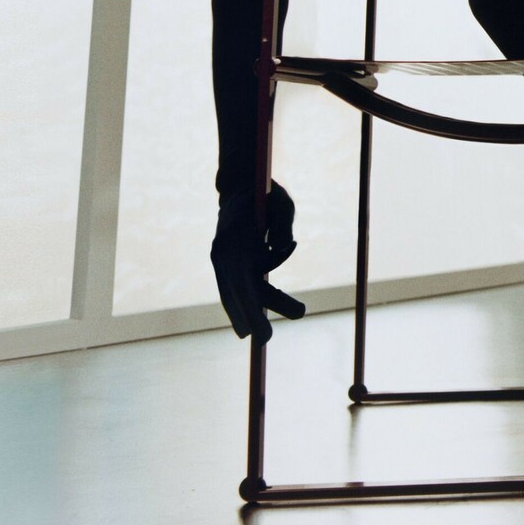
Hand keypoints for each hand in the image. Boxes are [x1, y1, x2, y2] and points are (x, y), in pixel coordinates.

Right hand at [211, 181, 306, 342]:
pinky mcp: (238, 260)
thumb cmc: (263, 192)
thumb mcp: (279, 201)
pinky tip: (278, 309)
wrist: (243, 185)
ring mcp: (229, 260)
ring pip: (243, 291)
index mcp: (229, 244)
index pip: (237, 284)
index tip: (256, 331)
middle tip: (265, 340)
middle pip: (238, 293)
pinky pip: (248, 284)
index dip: (246, 309)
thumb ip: (282, 223)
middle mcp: (224, 256)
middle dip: (251, 317)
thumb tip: (286, 247)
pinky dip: (258, 298)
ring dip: (261, 308)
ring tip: (299, 311)